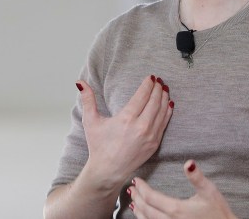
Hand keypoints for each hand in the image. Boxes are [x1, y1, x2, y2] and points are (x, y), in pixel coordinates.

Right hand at [76, 75, 173, 190]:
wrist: (108, 171)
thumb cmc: (98, 146)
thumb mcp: (90, 121)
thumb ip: (88, 100)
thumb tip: (80, 82)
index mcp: (126, 119)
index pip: (142, 96)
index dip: (148, 84)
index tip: (151, 77)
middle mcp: (141, 127)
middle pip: (154, 101)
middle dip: (158, 89)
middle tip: (159, 80)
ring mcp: (150, 136)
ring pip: (162, 111)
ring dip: (164, 98)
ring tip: (163, 89)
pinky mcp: (154, 144)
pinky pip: (164, 123)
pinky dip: (167, 112)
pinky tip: (168, 103)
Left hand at [127, 160, 236, 218]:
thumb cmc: (218, 212)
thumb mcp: (209, 192)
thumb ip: (197, 177)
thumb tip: (188, 162)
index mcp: (176, 209)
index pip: (151, 197)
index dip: (142, 188)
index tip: (136, 180)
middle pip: (146, 209)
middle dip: (137, 198)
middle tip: (132, 188)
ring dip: (138, 210)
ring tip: (133, 202)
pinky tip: (143, 216)